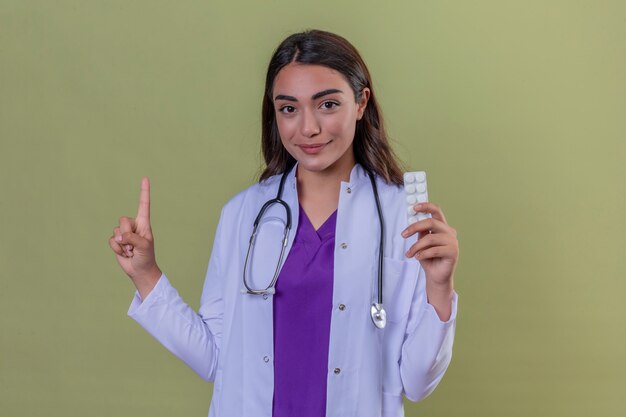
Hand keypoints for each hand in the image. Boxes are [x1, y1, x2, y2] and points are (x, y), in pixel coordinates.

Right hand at [108, 177, 160, 296]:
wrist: (140, 270)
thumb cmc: (146, 257)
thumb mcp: (144, 246)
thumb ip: (133, 238)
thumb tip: (121, 235)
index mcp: (144, 223)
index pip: (144, 204)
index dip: (144, 191)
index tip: (145, 178)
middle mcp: (133, 226)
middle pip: (123, 220)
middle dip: (126, 234)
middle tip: (134, 245)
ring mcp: (124, 233)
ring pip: (115, 231)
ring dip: (122, 244)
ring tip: (131, 250)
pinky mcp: (116, 241)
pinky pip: (110, 241)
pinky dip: (116, 249)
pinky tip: (124, 253)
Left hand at [401, 202, 458, 287]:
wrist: (436, 276)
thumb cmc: (429, 258)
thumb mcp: (422, 243)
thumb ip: (421, 232)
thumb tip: (413, 221)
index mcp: (442, 227)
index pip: (436, 211)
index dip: (426, 206)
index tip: (414, 207)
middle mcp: (449, 232)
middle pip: (431, 222)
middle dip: (415, 227)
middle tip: (403, 234)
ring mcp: (453, 242)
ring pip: (430, 238)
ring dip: (416, 246)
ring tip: (409, 253)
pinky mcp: (453, 252)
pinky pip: (434, 250)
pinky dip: (423, 254)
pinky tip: (417, 257)